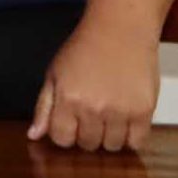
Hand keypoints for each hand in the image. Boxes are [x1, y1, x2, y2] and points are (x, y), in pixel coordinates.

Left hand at [30, 18, 159, 151]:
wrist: (120, 30)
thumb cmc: (84, 49)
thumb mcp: (54, 73)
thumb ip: (44, 107)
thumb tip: (34, 135)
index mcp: (68, 99)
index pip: (62, 139)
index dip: (65, 133)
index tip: (71, 123)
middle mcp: (93, 109)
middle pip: (88, 145)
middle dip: (87, 134)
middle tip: (92, 116)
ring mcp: (120, 112)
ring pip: (112, 146)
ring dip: (109, 137)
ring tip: (110, 116)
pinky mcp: (144, 111)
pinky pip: (137, 142)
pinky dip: (132, 137)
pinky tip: (126, 121)